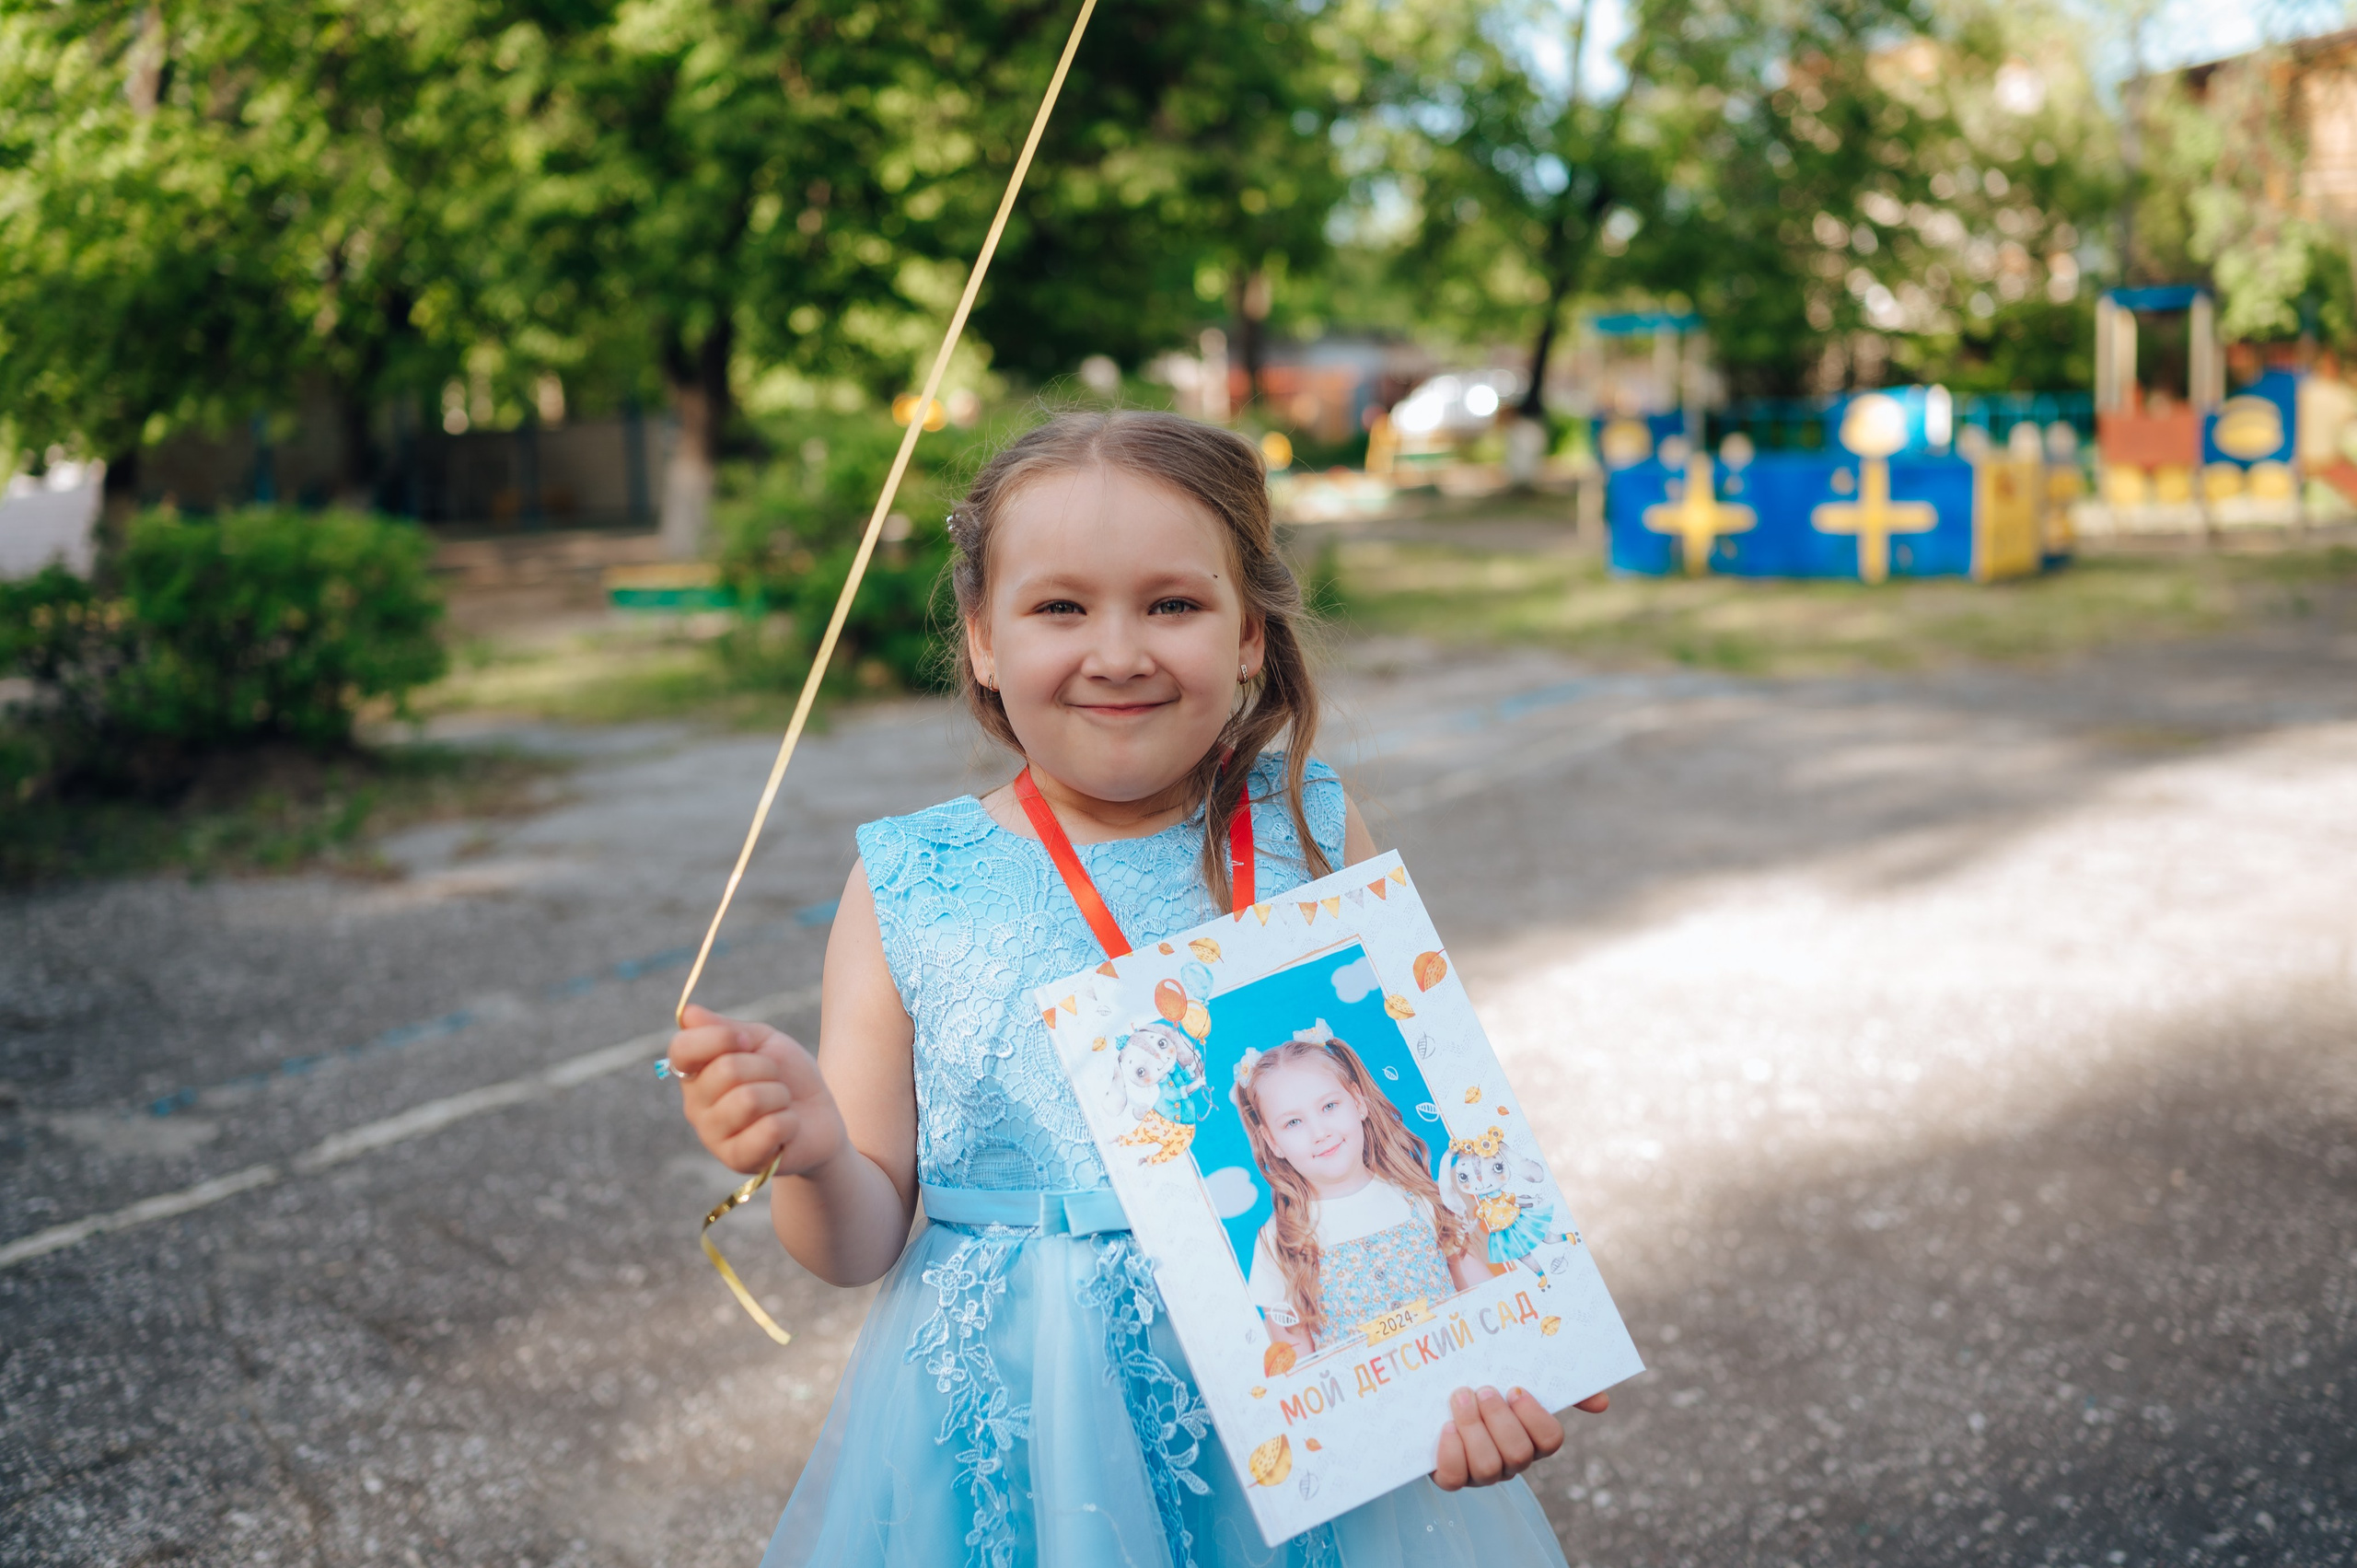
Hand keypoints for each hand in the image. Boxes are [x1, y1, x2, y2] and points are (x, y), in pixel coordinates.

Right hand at [669, 1004, 845, 1177]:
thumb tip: (688, 1012)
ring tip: (780, 1104)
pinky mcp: (736, 1159)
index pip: (682, 1048)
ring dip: (779, 1096)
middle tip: (774, 1080)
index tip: (747, 1041)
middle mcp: (695, 1105)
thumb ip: (726, 1029)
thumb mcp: (763, 1042)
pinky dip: (788, 1122)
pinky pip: (768, 1129)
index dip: (718, 1038)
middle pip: (726, 1069)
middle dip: (766, 1068)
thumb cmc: (787, 1077)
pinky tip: (785, 1129)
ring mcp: (712, 1136)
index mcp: (696, 1073)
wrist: (818, 1117)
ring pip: (749, 1100)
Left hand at [1431, 1385, 1605, 1490]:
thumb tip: (1602, 1403)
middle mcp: (1510, 1459)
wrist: (1435, 1385)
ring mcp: (1481, 1471)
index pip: (1550, 1440)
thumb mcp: (1517, 1369)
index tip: (1515, 1388)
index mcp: (1531, 1435)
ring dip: (1473, 1428)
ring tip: (1459, 1397)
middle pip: (1519, 1454)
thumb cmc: (1483, 1376)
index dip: (1534, 1416)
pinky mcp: (1450, 1476)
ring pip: (1488, 1467)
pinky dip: (1451, 1452)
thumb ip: (1559, 1385)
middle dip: (1499, 1420)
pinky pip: (1454, 1479)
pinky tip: (1446, 1425)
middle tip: (1483, 1390)